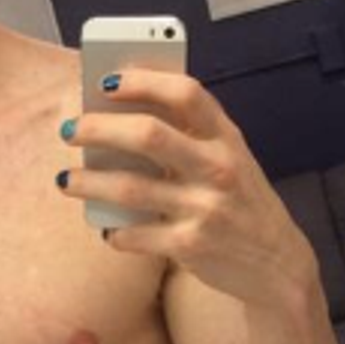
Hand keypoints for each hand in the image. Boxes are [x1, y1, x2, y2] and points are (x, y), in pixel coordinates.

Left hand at [56, 69, 313, 306]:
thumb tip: (118, 114)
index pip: (185, 93)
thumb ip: (189, 135)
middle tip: (70, 129)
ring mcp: (205, 208)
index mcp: (226, 137)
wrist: (278, 262)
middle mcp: (218, 168)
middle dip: (99, 129)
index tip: (105, 81)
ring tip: (66, 179)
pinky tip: (106, 229)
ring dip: (89, 181)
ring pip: (129, 187)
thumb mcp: (229, 158)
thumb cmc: (240, 199)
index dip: (143, 81)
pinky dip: (114, 232)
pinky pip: (135, 234)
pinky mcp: (191, 246)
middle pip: (148, 135)